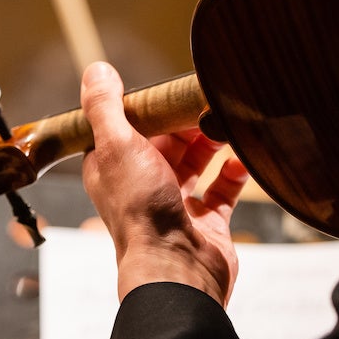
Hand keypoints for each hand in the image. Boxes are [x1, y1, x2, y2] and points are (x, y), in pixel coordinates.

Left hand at [79, 61, 249, 305]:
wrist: (176, 269)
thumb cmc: (141, 211)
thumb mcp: (117, 146)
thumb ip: (106, 107)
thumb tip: (96, 70)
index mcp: (113, 168)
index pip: (129, 126)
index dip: (151, 107)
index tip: (173, 88)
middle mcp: (141, 185)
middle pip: (166, 142)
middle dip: (186, 121)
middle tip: (207, 100)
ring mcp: (175, 205)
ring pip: (195, 163)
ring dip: (211, 142)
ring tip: (227, 122)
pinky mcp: (206, 223)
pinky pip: (222, 191)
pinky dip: (233, 173)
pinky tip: (241, 158)